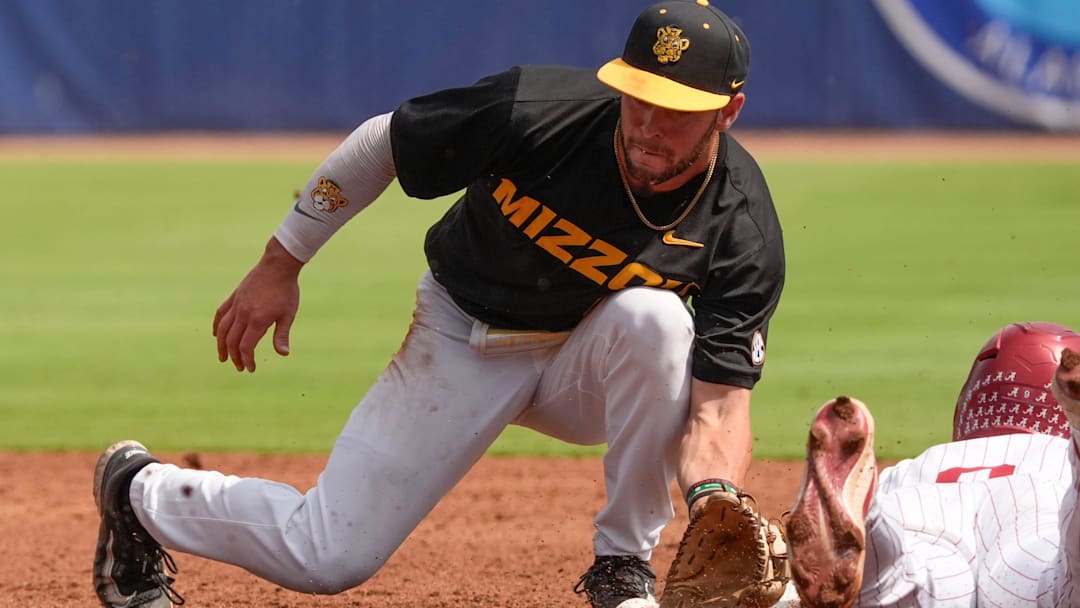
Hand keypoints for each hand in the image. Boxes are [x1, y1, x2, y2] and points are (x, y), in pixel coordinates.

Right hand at [213, 237, 303, 371]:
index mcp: (257, 320)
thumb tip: (283, 354)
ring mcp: (236, 304)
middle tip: (239, 367)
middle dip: (235, 357)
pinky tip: (217, 334)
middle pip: (233, 341)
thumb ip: (282, 335)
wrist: (278, 266)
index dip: (247, 360)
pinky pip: (221, 313)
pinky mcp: (234, 296)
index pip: (246, 347)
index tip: (250, 369)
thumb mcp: (288, 315)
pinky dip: (217, 326)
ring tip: (223, 357)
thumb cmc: (286, 291)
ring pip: (223, 329)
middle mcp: (243, 314)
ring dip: (222, 345)